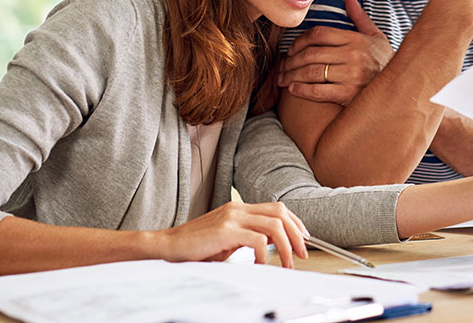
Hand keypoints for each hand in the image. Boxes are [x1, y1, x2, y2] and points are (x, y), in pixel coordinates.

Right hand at [157, 201, 308, 267]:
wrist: (168, 247)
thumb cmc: (197, 247)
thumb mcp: (229, 240)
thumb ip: (250, 237)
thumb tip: (274, 243)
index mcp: (240, 208)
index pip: (277, 208)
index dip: (295, 222)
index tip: (304, 239)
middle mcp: (238, 208)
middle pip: (281, 212)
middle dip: (297, 233)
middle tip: (302, 253)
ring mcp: (232, 217)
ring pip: (274, 224)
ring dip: (286, 245)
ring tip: (288, 263)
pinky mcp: (226, 230)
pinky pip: (257, 240)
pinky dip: (265, 254)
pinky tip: (262, 264)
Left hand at [277, 0, 393, 104]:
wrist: (399, 88)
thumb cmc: (384, 61)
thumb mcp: (375, 36)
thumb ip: (359, 17)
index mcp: (356, 39)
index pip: (319, 34)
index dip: (300, 41)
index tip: (291, 49)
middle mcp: (353, 55)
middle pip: (311, 53)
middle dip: (291, 60)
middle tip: (281, 66)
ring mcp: (351, 76)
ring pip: (311, 72)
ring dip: (292, 75)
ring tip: (282, 78)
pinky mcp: (348, 95)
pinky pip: (318, 91)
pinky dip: (302, 90)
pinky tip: (293, 89)